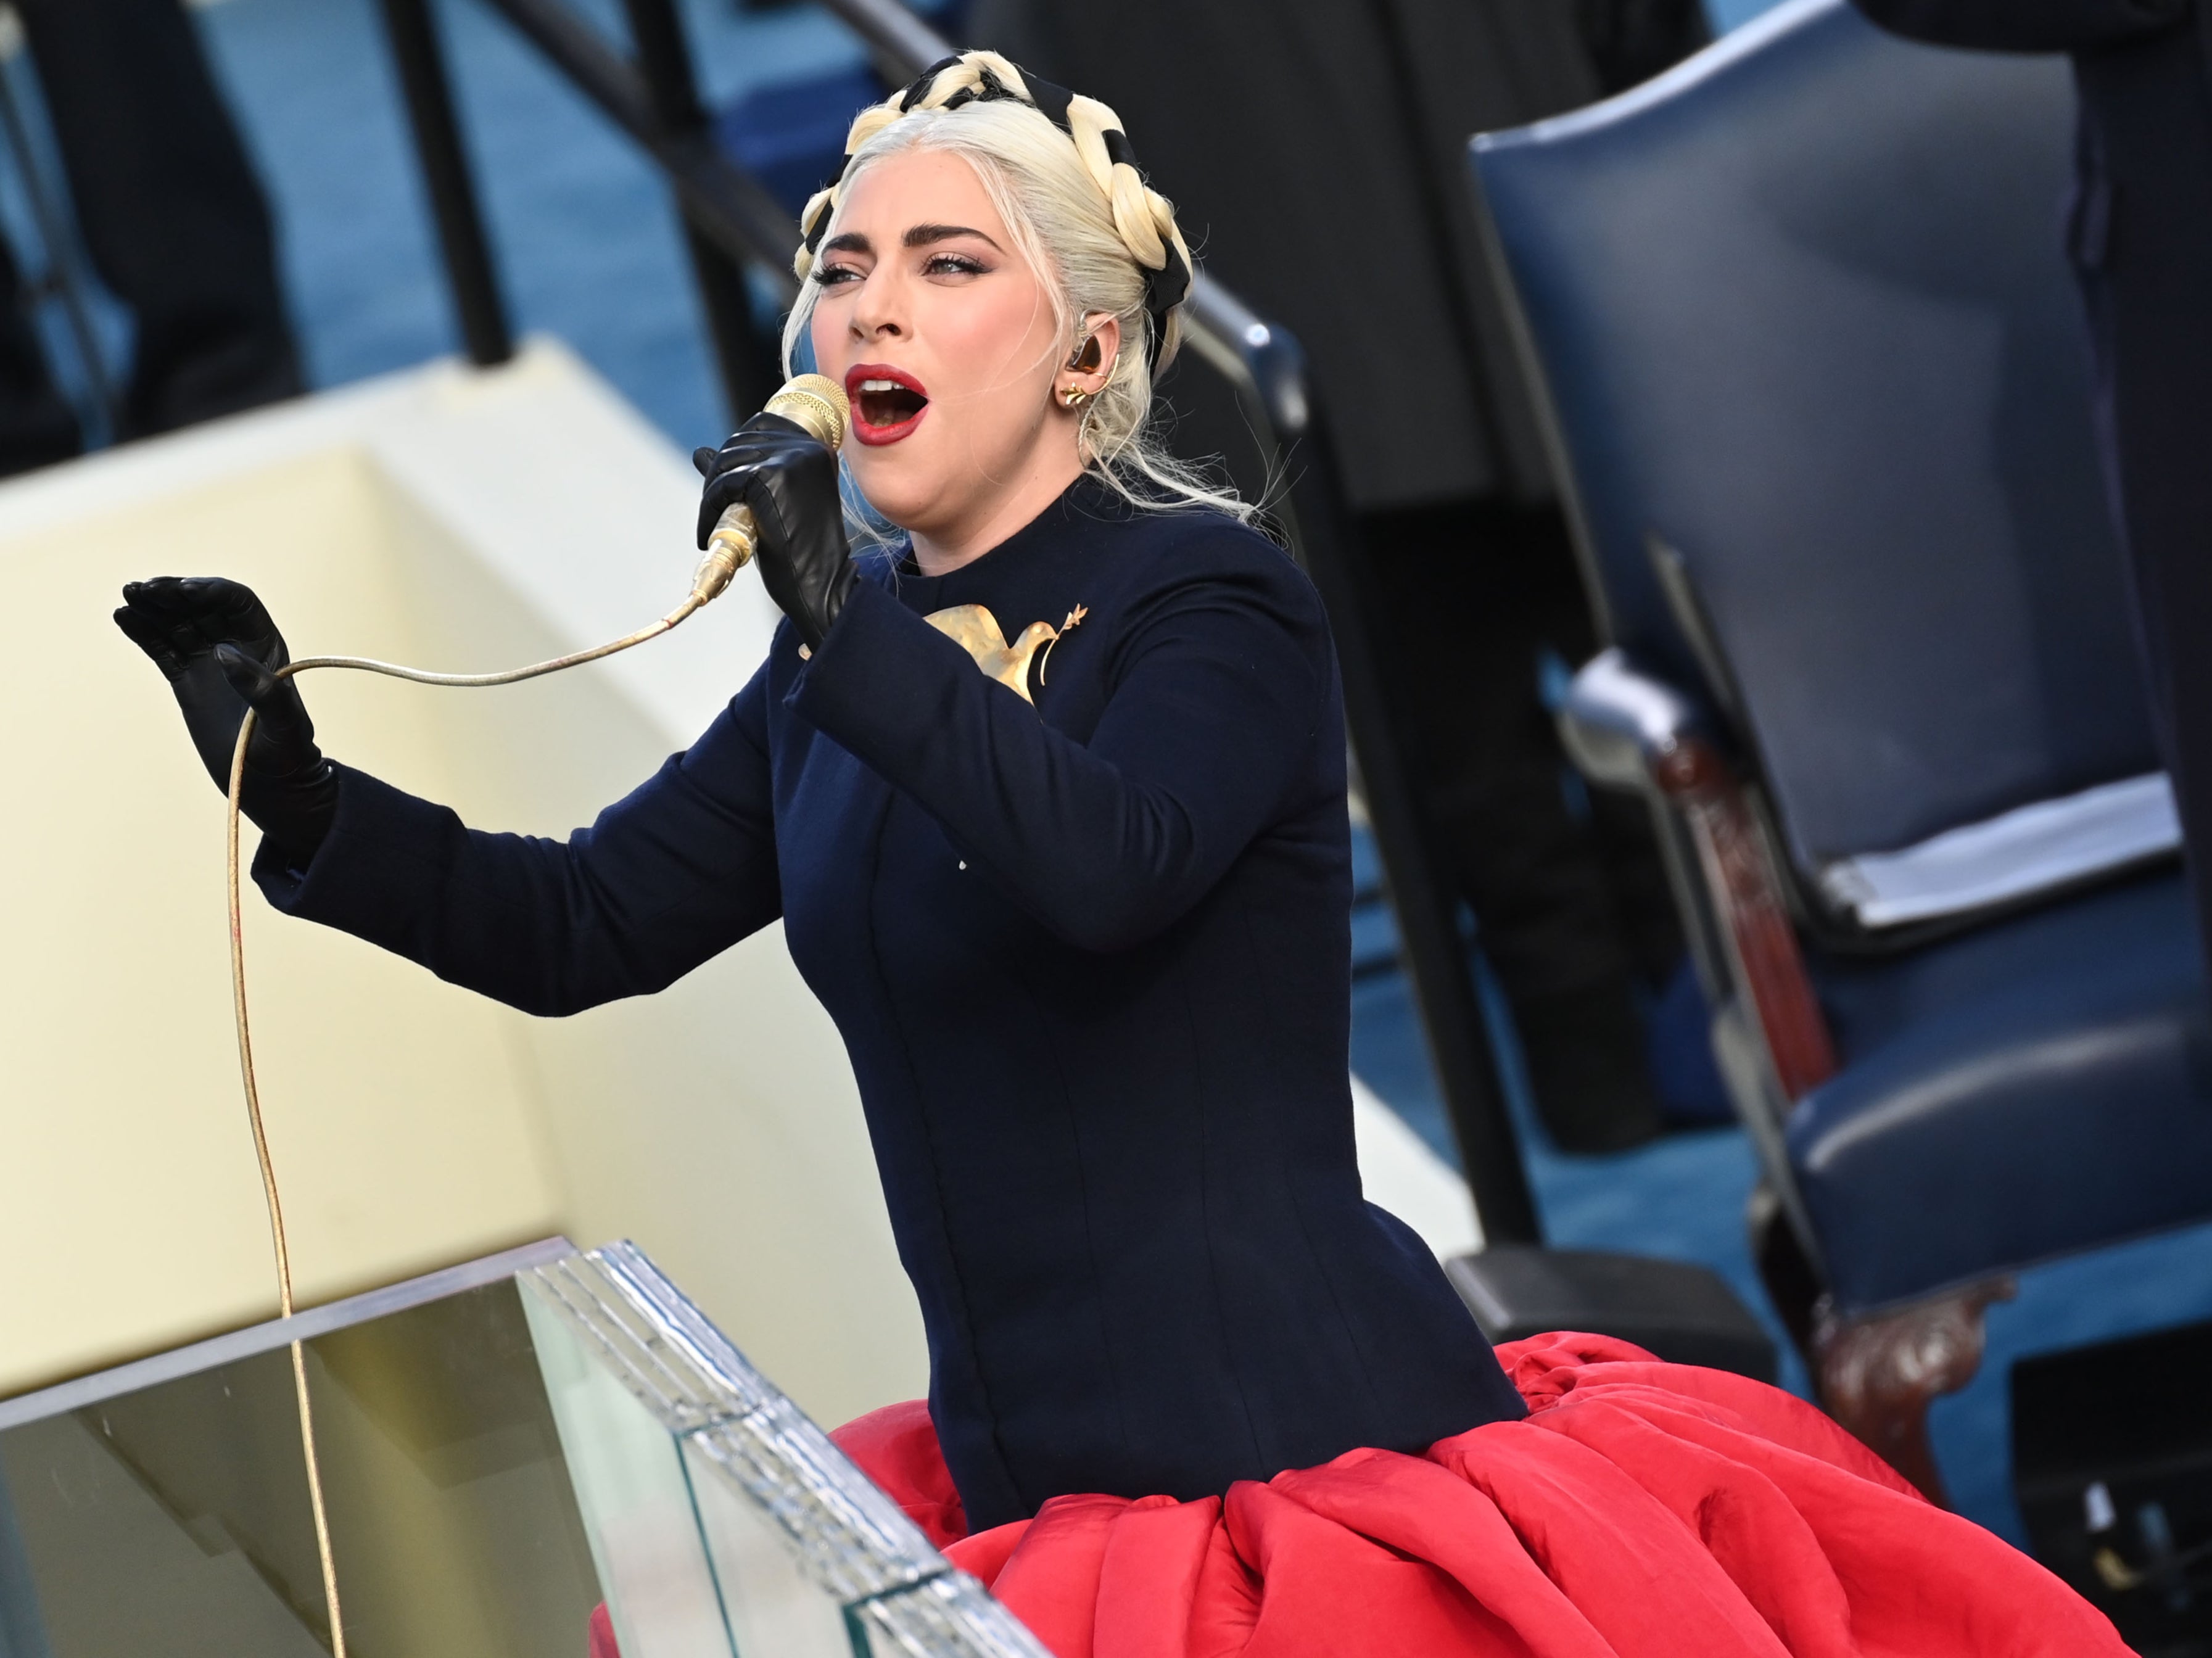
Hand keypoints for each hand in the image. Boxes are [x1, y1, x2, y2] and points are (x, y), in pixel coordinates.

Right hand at [114, 577, 337, 863]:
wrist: (272, 782)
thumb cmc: (288, 753)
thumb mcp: (283, 723)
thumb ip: (262, 690)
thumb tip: (223, 653)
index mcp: (266, 646)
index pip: (237, 602)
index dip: (211, 590)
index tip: (183, 589)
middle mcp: (237, 646)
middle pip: (201, 606)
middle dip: (173, 592)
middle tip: (142, 588)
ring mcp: (209, 662)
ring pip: (177, 622)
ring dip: (153, 606)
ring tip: (128, 595)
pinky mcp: (187, 679)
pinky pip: (162, 647)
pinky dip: (143, 632)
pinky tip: (123, 617)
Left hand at [694, 411, 854, 651]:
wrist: (822, 584)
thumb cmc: (801, 551)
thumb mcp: (773, 502)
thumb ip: (744, 473)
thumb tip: (700, 452)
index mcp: (816, 449)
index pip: (760, 425)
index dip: (736, 452)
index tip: (729, 487)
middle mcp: (807, 447)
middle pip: (739, 441)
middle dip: (718, 475)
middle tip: (714, 511)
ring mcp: (791, 459)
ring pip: (727, 461)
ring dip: (711, 494)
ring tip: (711, 526)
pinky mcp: (771, 476)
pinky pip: (723, 484)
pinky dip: (708, 509)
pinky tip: (708, 535)